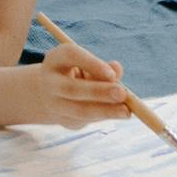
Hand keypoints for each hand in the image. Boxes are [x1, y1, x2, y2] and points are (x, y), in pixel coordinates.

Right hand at [15, 44, 129, 123]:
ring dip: (105, 111)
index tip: (113, 74)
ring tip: (126, 112)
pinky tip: (117, 114)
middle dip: (99, 92)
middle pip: (72, 89)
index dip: (92, 64)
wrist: (50, 93)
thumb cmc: (75, 72)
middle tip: (122, 94)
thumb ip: (102, 67)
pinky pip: (85, 120)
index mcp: (55, 59)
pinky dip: (103, 116)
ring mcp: (54, 104)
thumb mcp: (87, 65)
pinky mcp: (63, 120)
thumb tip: (117, 69)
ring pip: (79, 110)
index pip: (71, 56)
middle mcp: (50, 81)